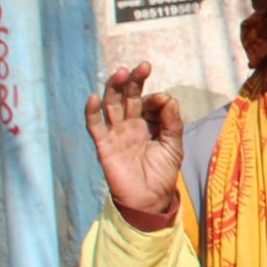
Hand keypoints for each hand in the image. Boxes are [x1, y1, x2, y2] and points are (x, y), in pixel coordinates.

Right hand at [85, 62, 183, 232]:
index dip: (156, 98)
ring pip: (111, 104)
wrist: (150, 199)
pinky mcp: (104, 145)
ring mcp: (116, 133)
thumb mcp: (174, 145)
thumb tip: (168, 97)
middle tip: (142, 67)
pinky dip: (91, 111)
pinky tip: (93, 97)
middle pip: (128, 96)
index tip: (164, 102)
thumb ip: (173, 122)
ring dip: (114, 88)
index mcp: (149, 122)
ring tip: (121, 72)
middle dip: (134, 81)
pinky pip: (95, 125)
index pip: (149, 101)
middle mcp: (131, 123)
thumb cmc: (163, 172)